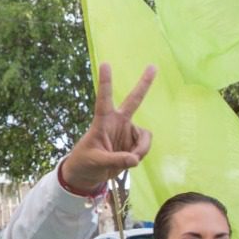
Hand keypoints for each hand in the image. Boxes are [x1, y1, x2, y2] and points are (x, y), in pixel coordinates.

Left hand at [60, 63, 155, 192]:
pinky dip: (142, 154)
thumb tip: (135, 159)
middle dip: (144, 84)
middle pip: (134, 100)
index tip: (106, 64)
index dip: (105, 82)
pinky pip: (145, 146)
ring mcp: (127, 131)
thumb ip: (116, 160)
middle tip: (153, 66)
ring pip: (145, 136)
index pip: (103, 99)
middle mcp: (117, 122)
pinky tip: (132, 160)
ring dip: (141, 149)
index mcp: (102, 121)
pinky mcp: (134, 142)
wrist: (89, 175)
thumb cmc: (85, 162)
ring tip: (130, 160)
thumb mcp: (97, 161)